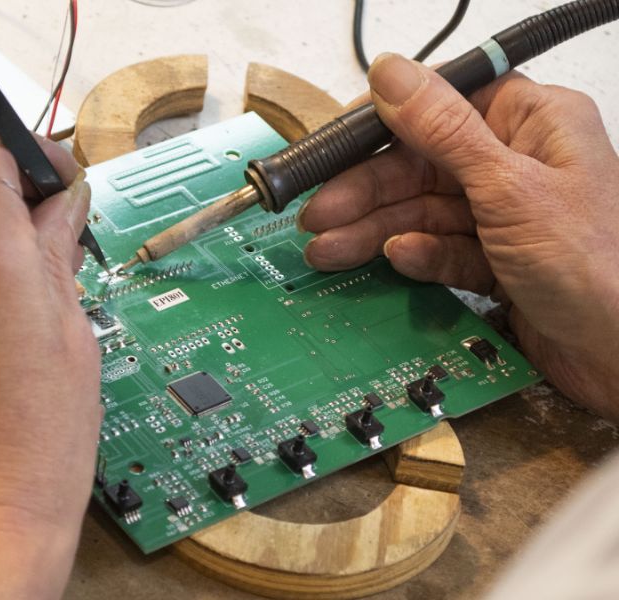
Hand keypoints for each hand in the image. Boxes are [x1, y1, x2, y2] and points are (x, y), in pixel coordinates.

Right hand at [299, 53, 618, 421]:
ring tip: (330, 250)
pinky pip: (440, 248)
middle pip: (420, 166)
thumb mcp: (508, 188)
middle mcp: (515, 163)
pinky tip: (398, 261)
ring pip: (422, 211)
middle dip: (366, 193)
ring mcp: (502, 214)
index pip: (440, 106)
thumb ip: (444, 130)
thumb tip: (392, 75)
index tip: (334, 147)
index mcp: (531, 123)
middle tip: (319, 216)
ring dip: (375, 231)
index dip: (383, 124)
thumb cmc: (597, 267)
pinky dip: (417, 256)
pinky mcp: (493, 258)